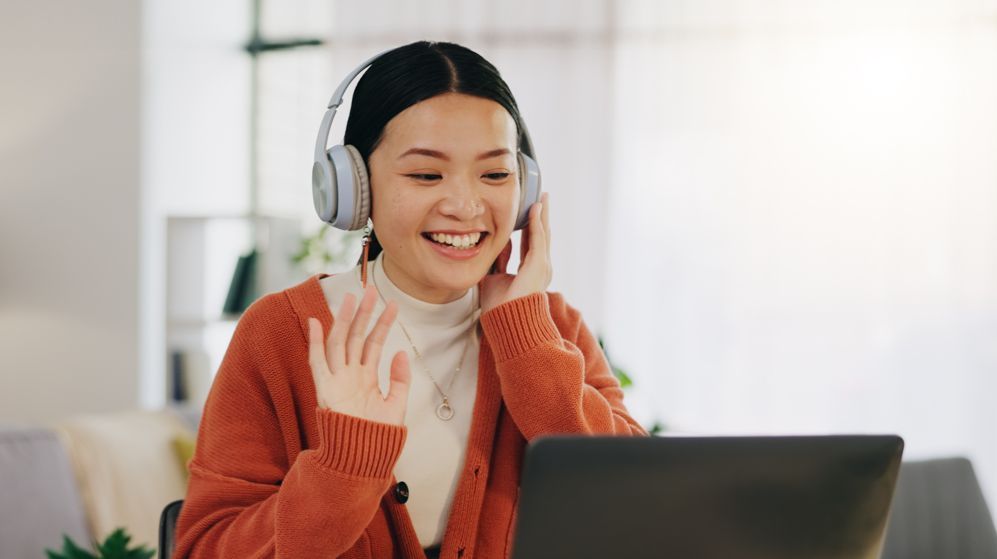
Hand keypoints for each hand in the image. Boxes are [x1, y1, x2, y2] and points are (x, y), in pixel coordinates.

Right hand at [307, 285, 410, 425]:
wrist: (364, 458)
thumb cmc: (379, 436)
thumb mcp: (396, 404)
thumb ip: (399, 378)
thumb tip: (400, 352)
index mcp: (366, 378)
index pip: (374, 343)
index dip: (383, 323)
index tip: (393, 304)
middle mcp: (350, 375)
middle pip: (355, 336)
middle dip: (363, 313)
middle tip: (372, 290)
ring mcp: (337, 380)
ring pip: (339, 342)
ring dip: (344, 319)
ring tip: (352, 296)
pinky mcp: (325, 389)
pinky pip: (317, 362)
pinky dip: (315, 342)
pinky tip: (317, 321)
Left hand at [479, 192, 551, 312]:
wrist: (507, 322)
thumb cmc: (500, 306)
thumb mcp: (495, 277)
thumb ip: (498, 260)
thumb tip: (497, 244)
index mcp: (530, 270)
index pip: (531, 242)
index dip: (530, 226)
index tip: (528, 211)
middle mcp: (540, 266)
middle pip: (541, 235)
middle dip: (540, 216)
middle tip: (541, 197)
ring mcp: (542, 265)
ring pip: (543, 233)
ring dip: (542, 214)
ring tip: (542, 197)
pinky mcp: (539, 265)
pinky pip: (538, 238)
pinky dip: (537, 222)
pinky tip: (536, 208)